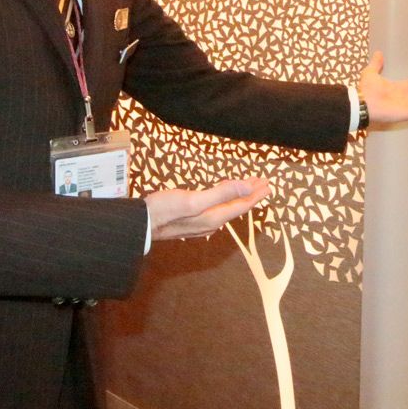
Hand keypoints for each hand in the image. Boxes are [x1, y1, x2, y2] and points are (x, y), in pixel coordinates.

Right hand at [145, 178, 270, 240]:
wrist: (139, 224)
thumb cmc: (163, 210)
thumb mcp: (193, 199)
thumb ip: (221, 193)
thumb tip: (248, 187)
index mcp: (213, 217)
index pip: (241, 204)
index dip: (255, 193)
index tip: (268, 184)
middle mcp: (210, 223)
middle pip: (236, 207)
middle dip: (250, 194)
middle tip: (263, 183)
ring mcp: (200, 223)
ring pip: (226, 208)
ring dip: (238, 196)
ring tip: (247, 188)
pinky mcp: (191, 220)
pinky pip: (216, 209)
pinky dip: (225, 199)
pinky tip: (222, 198)